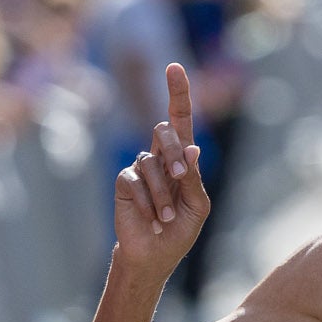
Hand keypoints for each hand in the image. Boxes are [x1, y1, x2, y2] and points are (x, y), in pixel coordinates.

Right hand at [113, 63, 209, 273]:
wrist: (155, 254)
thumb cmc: (180, 228)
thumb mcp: (197, 205)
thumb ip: (193, 177)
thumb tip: (192, 146)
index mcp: (181, 157)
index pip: (179, 118)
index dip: (177, 92)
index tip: (174, 67)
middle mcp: (159, 156)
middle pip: (165, 130)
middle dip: (174, 151)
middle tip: (181, 176)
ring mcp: (139, 167)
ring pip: (151, 163)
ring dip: (163, 194)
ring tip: (166, 218)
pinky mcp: (123, 181)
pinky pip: (135, 181)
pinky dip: (148, 203)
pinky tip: (153, 219)